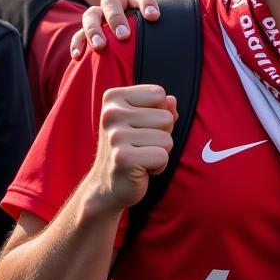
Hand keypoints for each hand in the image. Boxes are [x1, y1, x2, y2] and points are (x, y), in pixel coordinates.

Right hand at [69, 0, 158, 59]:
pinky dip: (78, 43)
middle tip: (124, 36)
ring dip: (94, 29)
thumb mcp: (156, 32)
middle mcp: (115, 3)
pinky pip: (78, 35)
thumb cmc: (149, 40)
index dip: (146, 3)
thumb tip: (188, 31)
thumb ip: (166, 30)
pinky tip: (78, 55)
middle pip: (111, 1)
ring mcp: (99, 16)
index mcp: (133, 0)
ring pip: (91, 14)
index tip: (153, 17)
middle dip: (117, 18)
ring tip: (100, 46)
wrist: (131, 51)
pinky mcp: (86, 32)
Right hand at [84, 85, 176, 212]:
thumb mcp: (145, 122)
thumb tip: (171, 100)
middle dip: (162, 135)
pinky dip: (158, 166)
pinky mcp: (123, 157)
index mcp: (113, 98)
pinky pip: (162, 156)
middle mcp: (111, 113)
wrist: (107, 186)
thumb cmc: (131, 148)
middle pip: (165, 117)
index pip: (158, 94)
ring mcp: (115, 136)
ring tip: (140, 157)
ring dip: (160, 151)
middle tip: (141, 146)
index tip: (142, 127)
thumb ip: (161, 108)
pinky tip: (141, 169)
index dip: (160, 112)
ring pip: (166, 138)